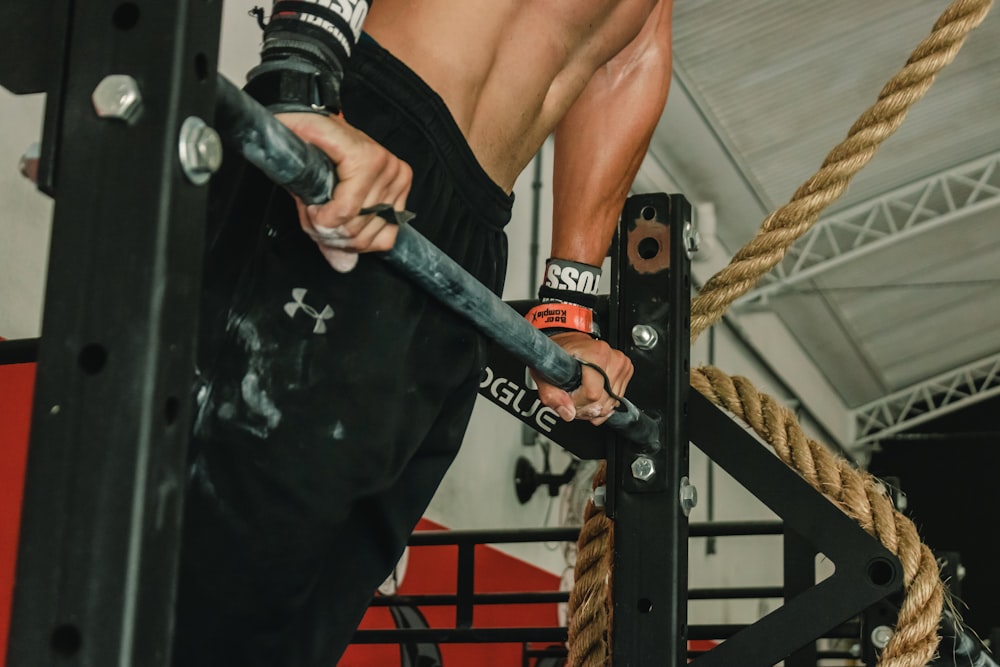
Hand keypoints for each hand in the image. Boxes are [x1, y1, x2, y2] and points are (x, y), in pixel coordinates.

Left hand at [276, 112, 412, 271]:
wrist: (322, 124)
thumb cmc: (308, 134)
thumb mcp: (294, 146)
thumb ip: (300, 185)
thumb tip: (307, 216)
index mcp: (367, 157)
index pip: (345, 212)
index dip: (319, 221)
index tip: (308, 209)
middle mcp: (388, 169)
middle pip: (355, 228)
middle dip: (327, 231)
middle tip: (313, 216)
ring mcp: (397, 183)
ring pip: (368, 238)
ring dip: (341, 239)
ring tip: (327, 222)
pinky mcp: (402, 195)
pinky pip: (387, 238)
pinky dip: (364, 242)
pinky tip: (347, 229)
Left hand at [530, 332, 633, 425]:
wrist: (568, 340)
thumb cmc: (559, 351)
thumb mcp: (545, 371)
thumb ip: (552, 395)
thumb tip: (567, 412)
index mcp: (598, 354)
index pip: (592, 394)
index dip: (577, 402)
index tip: (567, 397)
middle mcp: (614, 358)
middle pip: (604, 401)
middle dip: (585, 408)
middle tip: (571, 399)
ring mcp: (622, 364)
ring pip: (612, 403)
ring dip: (595, 407)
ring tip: (580, 396)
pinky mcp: (626, 370)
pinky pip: (617, 399)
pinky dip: (604, 403)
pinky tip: (592, 396)